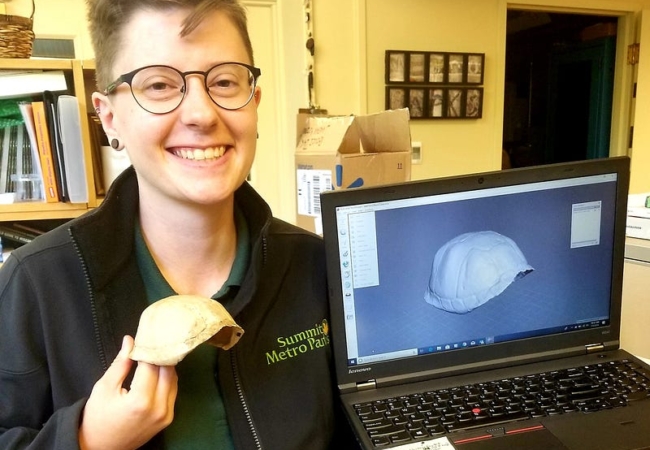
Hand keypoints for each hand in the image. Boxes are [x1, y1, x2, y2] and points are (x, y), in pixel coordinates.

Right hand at [78, 335, 177, 449]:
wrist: (101, 447)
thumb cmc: (98, 417)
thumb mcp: (104, 388)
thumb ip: (120, 363)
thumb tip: (130, 340)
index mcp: (141, 400)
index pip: (152, 364)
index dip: (149, 347)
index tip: (146, 335)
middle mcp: (158, 407)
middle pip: (167, 370)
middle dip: (160, 354)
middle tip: (153, 340)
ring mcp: (166, 414)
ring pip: (173, 379)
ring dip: (165, 365)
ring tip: (155, 352)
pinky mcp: (168, 418)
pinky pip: (173, 391)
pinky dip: (167, 378)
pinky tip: (158, 369)